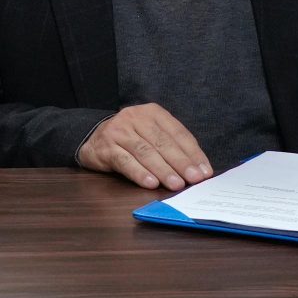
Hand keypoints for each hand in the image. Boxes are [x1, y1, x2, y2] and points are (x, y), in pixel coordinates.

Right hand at [78, 103, 211, 190]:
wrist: (93, 138)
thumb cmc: (131, 139)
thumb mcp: (152, 134)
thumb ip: (172, 147)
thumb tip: (197, 169)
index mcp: (152, 113)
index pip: (178, 133)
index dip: (193, 153)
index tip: (204, 171)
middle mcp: (135, 118)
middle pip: (162, 142)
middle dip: (181, 163)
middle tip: (194, 179)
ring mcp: (119, 131)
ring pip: (145, 152)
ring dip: (163, 170)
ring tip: (176, 184)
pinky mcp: (106, 147)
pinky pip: (125, 161)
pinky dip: (139, 173)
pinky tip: (150, 183)